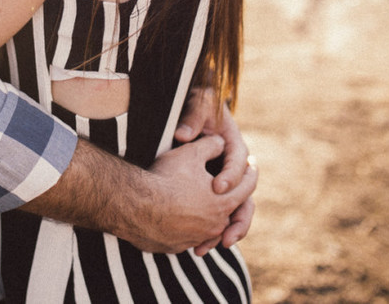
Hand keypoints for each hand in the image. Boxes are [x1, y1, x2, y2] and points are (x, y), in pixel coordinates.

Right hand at [132, 134, 257, 253]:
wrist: (136, 206)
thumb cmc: (166, 178)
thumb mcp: (191, 153)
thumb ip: (211, 145)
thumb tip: (221, 141)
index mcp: (224, 202)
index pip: (246, 188)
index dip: (250, 174)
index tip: (252, 167)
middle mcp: (215, 225)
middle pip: (232, 213)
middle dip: (232, 200)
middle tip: (228, 191)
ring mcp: (195, 238)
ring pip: (211, 230)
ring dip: (211, 219)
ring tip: (206, 208)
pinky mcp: (176, 246)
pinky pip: (188, 239)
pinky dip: (189, 230)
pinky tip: (181, 221)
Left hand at [176, 85, 255, 251]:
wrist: (192, 112)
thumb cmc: (198, 106)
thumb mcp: (198, 104)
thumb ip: (192, 117)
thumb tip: (182, 134)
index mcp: (235, 146)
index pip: (237, 162)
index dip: (230, 175)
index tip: (217, 186)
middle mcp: (234, 168)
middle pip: (245, 196)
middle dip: (238, 217)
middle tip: (227, 234)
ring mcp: (226, 182)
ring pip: (235, 212)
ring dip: (229, 231)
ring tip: (217, 246)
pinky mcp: (215, 193)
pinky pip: (220, 216)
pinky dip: (213, 232)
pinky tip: (198, 246)